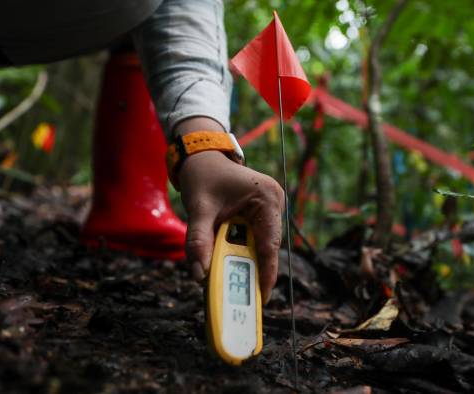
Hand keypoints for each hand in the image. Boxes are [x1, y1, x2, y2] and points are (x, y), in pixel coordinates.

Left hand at [178, 150, 283, 303]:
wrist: (202, 157)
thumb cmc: (203, 176)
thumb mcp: (198, 209)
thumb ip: (198, 241)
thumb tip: (200, 274)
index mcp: (266, 198)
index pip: (269, 243)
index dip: (267, 272)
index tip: (262, 297)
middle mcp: (274, 202)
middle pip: (265, 246)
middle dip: (251, 268)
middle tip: (240, 294)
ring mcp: (270, 207)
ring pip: (259, 244)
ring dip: (243, 258)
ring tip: (230, 276)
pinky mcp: (262, 212)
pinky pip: (253, 237)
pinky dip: (240, 248)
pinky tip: (228, 257)